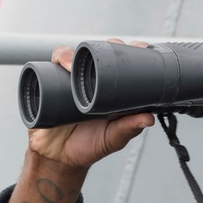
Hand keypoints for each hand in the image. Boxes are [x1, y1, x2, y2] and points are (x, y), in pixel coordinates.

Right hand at [26, 41, 154, 171]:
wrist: (57, 158)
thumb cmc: (88, 147)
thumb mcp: (112, 140)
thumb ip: (129, 129)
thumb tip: (149, 119)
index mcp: (113, 92)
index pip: (125, 66)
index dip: (133, 53)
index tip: (142, 47)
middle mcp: (95, 82)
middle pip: (104, 54)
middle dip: (111, 45)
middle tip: (116, 47)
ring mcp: (74, 81)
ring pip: (80, 55)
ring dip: (83, 50)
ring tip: (87, 59)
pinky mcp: (53, 82)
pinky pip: (54, 64)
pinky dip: (59, 58)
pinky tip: (63, 63)